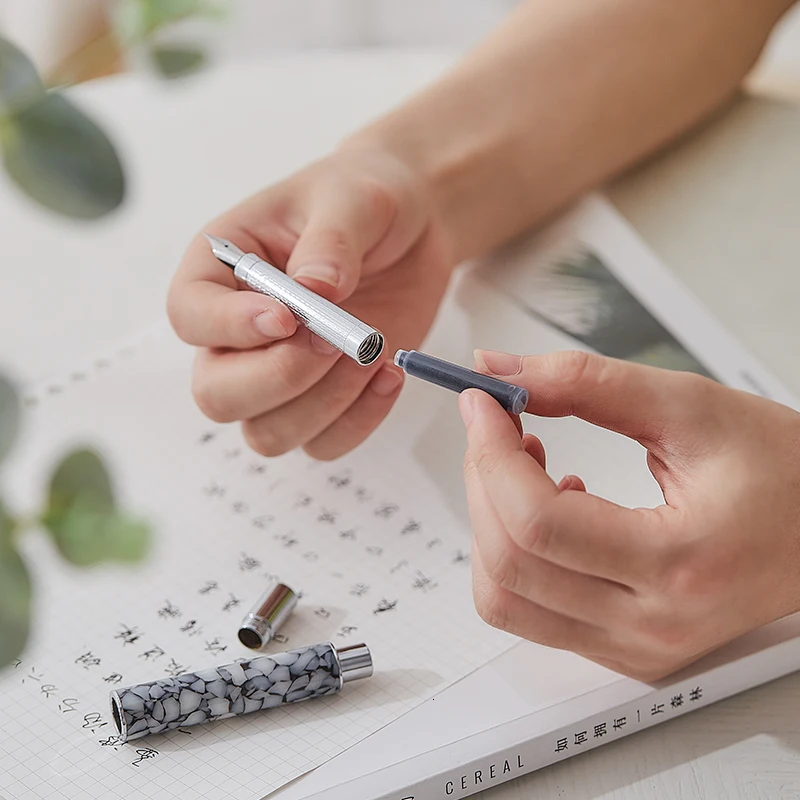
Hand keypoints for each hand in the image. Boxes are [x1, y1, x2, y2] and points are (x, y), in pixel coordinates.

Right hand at [167, 146, 453, 459]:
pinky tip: (389, 374)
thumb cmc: (367, 198)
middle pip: (217, 394)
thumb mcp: (353, 199)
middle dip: (278, 378)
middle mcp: (238, 333)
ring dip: (323, 405)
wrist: (414, 225)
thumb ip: (331, 241)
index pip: (189, 316)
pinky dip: (358, 422)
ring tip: (371, 356)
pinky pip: (322, 443)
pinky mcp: (323, 399)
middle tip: (336, 341)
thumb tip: (314, 291)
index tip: (288, 317)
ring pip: (266, 433)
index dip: (230, 328)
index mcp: (221, 270)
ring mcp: (278, 373)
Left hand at [459, 349, 799, 680]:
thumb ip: (584, 383)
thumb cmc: (784, 470)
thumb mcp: (689, 406)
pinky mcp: (626, 650)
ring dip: (491, 522)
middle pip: (510, 563)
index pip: (538, 522)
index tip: (481, 403)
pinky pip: (531, 613)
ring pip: (506, 600)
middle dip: (483, 480)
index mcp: (678, 563)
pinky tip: (550, 506)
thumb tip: (498, 372)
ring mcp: (637, 648)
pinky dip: (516, 555)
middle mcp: (653, 625)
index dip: (491, 453)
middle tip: (498, 426)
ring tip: (523, 466)